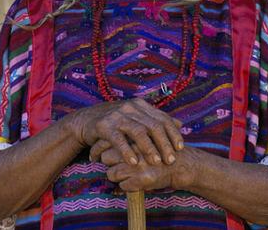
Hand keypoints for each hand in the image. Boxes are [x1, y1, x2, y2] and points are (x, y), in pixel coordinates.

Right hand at [66, 98, 183, 166]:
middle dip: (164, 144)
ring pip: (138, 132)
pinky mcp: (104, 126)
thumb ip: (156, 120)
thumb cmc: (116, 123)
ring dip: (149, 148)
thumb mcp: (137, 118)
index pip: (162, 118)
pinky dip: (127, 151)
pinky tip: (133, 162)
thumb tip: (180, 123)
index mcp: (140, 105)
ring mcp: (117, 116)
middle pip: (153, 126)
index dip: (173, 133)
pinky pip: (118, 139)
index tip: (180, 148)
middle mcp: (130, 107)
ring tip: (156, 162)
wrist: (86, 121)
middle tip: (170, 160)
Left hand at [95, 145, 197, 192]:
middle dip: (107, 163)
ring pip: (111, 174)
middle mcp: (133, 149)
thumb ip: (128, 133)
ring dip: (116, 176)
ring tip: (124, 174)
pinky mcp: (141, 180)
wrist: (181, 165)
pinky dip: (126, 186)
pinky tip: (134, 182)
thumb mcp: (146, 135)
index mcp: (133, 136)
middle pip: (105, 157)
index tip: (95, 154)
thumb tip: (105, 136)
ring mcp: (137, 165)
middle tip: (110, 164)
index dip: (97, 148)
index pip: (105, 141)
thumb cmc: (161, 149)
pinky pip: (123, 186)